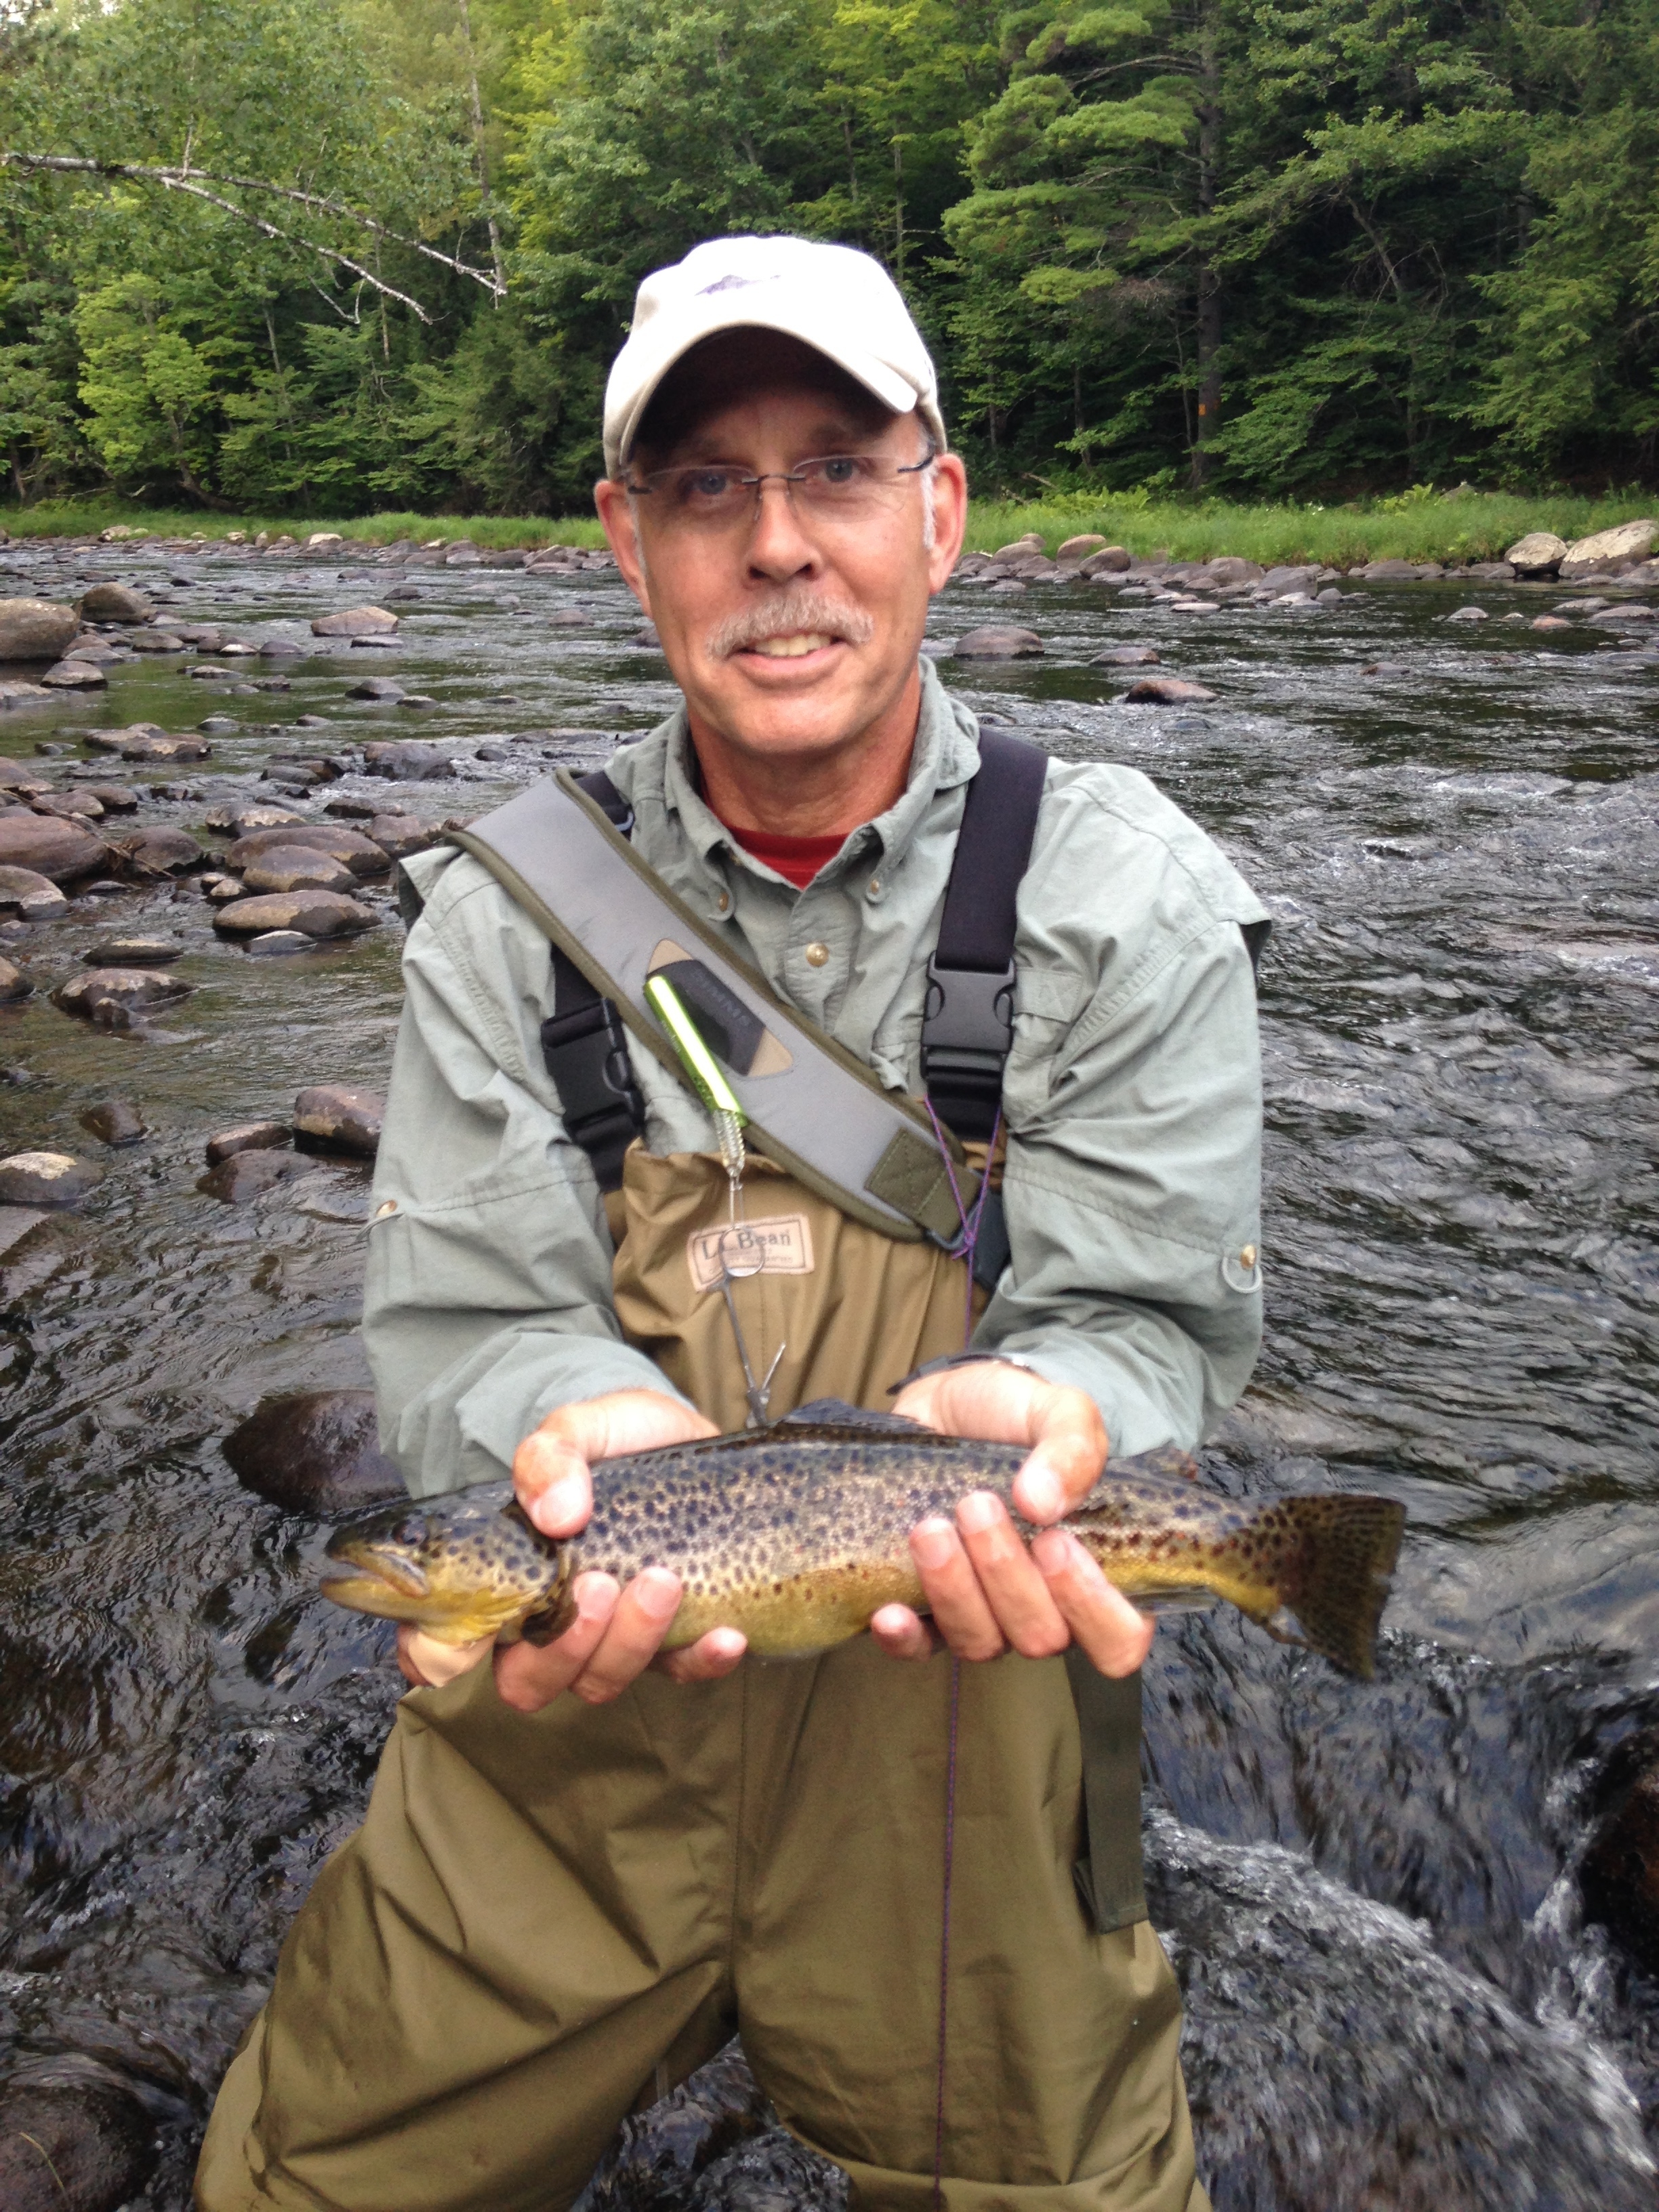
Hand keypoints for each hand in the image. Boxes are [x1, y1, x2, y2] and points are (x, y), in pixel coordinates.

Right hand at [394, 1390, 748, 1712]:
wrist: (678, 1436)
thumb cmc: (611, 1437)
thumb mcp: (575, 1428)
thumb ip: (550, 1457)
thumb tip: (558, 1513)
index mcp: (501, 1581)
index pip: (446, 1651)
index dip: (445, 1662)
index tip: (488, 1632)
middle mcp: (546, 1623)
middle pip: (530, 1682)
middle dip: (564, 1647)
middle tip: (599, 1584)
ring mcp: (609, 1637)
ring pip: (601, 1681)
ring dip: (631, 1642)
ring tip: (663, 1580)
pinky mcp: (671, 1637)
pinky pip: (681, 1675)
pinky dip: (701, 1663)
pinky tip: (727, 1635)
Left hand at [876, 1360, 1152, 1679]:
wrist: (950, 1404)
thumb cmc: (1018, 1416)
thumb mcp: (1060, 1412)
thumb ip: (1074, 1451)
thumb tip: (1041, 1504)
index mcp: (1095, 1572)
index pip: (1119, 1639)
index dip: (1092, 1608)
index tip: (1055, 1543)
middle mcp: (1045, 1606)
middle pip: (1041, 1637)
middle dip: (1007, 1575)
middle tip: (978, 1507)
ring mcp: (984, 1613)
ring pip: (980, 1643)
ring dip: (955, 1590)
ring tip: (931, 1528)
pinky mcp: (926, 1608)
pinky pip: (918, 1650)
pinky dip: (905, 1638)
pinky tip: (888, 1613)